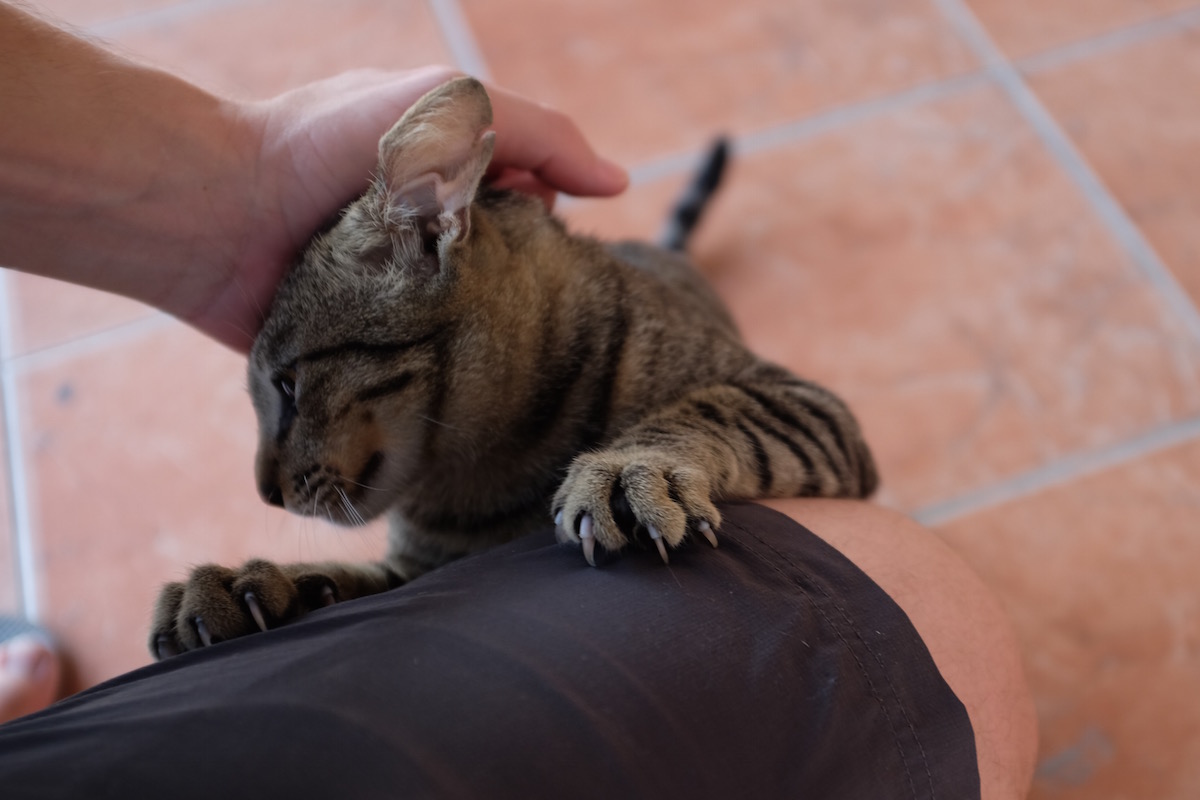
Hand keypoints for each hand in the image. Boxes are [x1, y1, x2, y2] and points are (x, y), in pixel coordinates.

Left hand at [192, 67, 627, 351]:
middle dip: (523, 286)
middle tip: (516, 302)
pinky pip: (417, 368)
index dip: (548, 223)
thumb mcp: (447, 104)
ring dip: (485, 337)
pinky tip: (462, 388)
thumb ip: (537, 132)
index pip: (529, 207)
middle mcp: (422, 236)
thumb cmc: (329, 144)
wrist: (213, 210)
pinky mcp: (361, 345)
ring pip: (468, 324)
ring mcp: (391, 293)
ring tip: (494, 352)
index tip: (547, 244)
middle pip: (504, 269)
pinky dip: (440, 374)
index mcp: (443, 178)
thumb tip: (615, 183)